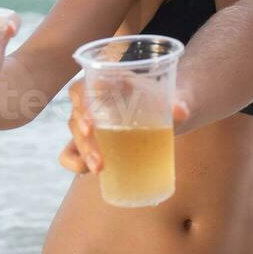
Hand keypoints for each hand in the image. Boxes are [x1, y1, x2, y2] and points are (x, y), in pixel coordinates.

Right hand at [58, 76, 189, 174]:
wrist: (167, 111)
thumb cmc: (165, 99)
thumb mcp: (174, 96)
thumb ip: (179, 100)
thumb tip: (181, 111)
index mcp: (107, 81)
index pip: (82, 87)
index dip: (82, 104)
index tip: (91, 124)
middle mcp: (93, 100)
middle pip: (77, 116)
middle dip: (85, 140)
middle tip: (100, 160)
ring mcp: (89, 121)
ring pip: (74, 135)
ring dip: (83, 153)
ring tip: (99, 169)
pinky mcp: (90, 140)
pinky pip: (71, 151)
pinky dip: (74, 162)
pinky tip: (86, 172)